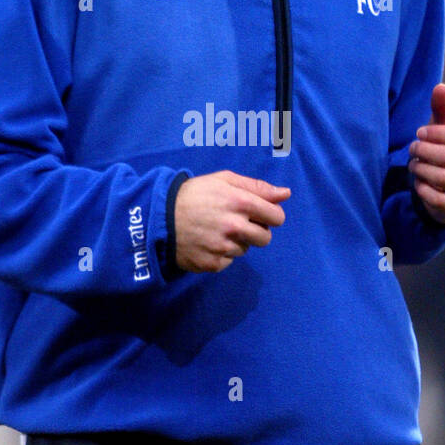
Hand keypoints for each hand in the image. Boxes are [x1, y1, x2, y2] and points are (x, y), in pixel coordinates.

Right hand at [174, 171, 290, 271]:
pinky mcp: (213, 264)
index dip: (271, 215)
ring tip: (216, 230)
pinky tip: (207, 242)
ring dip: (237, 242)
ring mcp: (223, 247)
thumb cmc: (194, 194)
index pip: (277, 217)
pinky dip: (221, 254)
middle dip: (256, 231)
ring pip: (246, 249)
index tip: (260, 214)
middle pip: (265, 238)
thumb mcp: (224, 180)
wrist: (159, 218)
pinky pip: (229, 261)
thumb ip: (257, 187)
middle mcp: (234, 226)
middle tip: (236, 223)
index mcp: (240, 202)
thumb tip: (286, 194)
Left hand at [408, 83, 444, 224]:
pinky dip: (423, 189)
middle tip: (412, 148)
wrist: (444, 185)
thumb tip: (440, 86)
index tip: (419, 132)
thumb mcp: (441, 128)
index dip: (437, 133)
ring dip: (422, 169)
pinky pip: (438, 199)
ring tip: (413, 164)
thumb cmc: (443, 147)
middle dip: (425, 151)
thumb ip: (441, 108)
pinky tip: (418, 182)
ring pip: (444, 179)